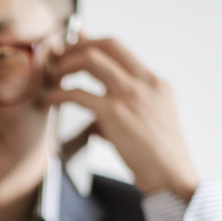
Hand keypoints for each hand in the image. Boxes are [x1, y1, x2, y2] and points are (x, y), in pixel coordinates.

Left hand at [46, 37, 198, 201]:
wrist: (172, 177)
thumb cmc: (158, 157)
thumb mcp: (149, 121)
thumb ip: (124, 107)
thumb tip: (93, 106)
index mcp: (156, 83)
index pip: (121, 49)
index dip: (92, 43)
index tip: (74, 46)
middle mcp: (146, 82)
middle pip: (107, 44)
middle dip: (77, 47)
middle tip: (59, 59)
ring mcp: (131, 95)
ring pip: (91, 59)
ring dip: (66, 65)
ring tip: (53, 78)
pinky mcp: (115, 114)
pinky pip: (78, 94)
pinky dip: (57, 94)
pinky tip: (49, 101)